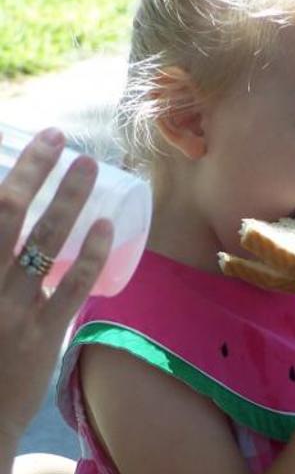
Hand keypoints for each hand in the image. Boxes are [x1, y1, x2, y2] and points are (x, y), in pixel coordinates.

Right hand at [0, 128, 111, 446]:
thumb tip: (10, 223)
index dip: (7, 176)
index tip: (24, 142)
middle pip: (5, 213)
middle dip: (33, 169)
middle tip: (58, 137)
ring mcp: (10, 310)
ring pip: (44, 240)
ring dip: (68, 196)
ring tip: (89, 164)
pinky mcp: (42, 336)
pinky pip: (71, 286)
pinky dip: (90, 252)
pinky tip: (106, 225)